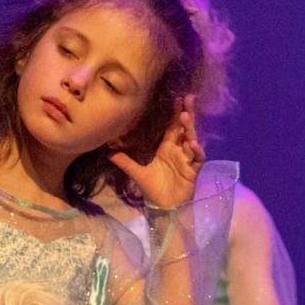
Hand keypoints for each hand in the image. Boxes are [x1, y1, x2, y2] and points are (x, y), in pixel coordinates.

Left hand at [109, 94, 204, 208]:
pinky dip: (196, 151)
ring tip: (185, 117)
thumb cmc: (153, 190)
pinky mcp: (193, 170)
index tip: (176, 98)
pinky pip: (198, 158)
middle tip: (189, 97)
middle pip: (185, 128)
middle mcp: (179, 151)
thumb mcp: (137, 173)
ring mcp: (187, 159)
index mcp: (167, 148)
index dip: (175, 113)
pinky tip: (193, 144)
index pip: (172, 127)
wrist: (163, 208)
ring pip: (192, 140)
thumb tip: (107, 151)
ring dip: (190, 129)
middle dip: (187, 113)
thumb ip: (124, 161)